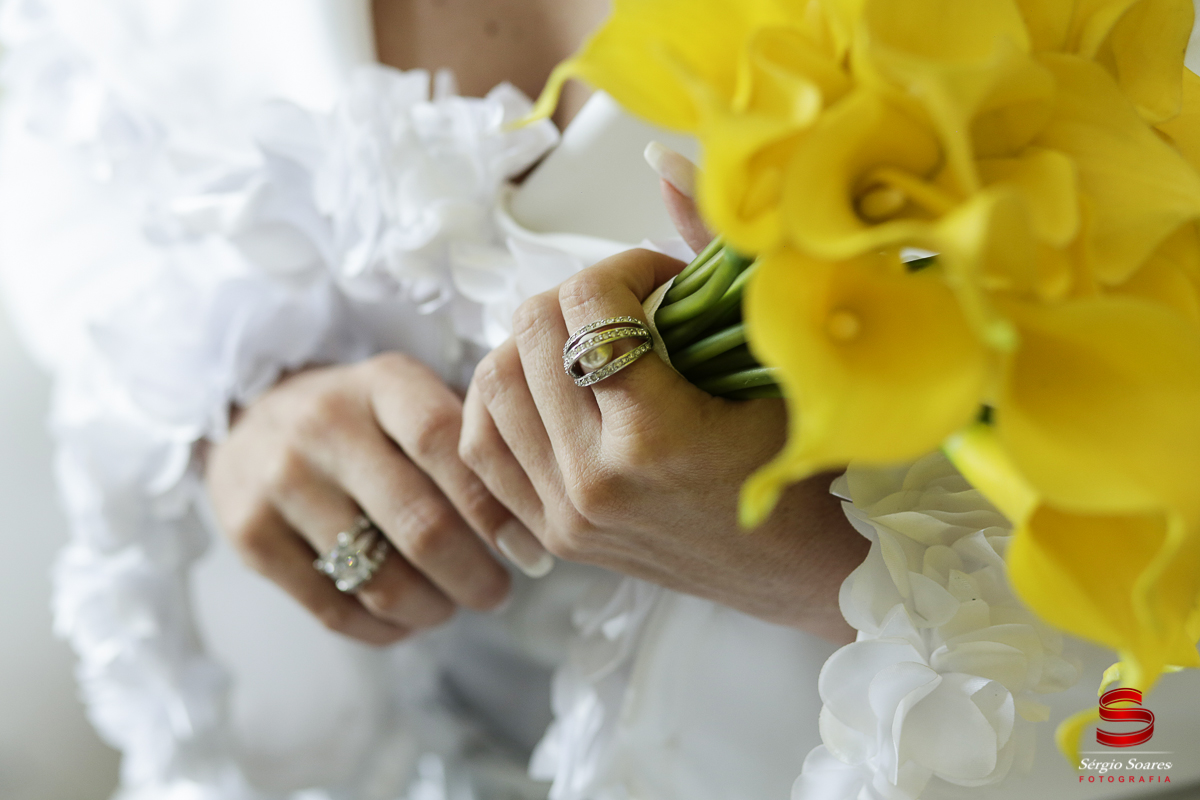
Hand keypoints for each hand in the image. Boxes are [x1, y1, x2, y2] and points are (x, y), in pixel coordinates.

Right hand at [205, 353, 550, 645]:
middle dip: (475, 576)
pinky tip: (407, 621)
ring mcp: (281, 481)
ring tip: (453, 605)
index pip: (448, 445)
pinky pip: (333, 608)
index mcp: (381, 383)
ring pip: (380, 577)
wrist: (249, 417)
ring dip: (434, 608)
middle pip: (421, 524)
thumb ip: (465, 436)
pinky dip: (384, 629)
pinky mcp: (249, 535)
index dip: (496, 508)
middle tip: (499, 593)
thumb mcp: (406, 395)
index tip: (531, 551)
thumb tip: (538, 514)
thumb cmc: (361, 415)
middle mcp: (325, 425)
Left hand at [459, 250, 866, 641]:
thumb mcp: (776, 357)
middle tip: (624, 310)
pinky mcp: (550, 534)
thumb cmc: (807, 466)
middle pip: (528, 331)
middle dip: (576, 298)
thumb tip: (661, 157)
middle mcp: (593, 480)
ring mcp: (563, 513)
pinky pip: (478, 444)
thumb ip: (718, 255)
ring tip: (586, 348)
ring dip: (532, 345)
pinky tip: (547, 391)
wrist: (801, 570)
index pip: (586, 302)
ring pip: (490, 382)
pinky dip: (502, 402)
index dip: (624, 266)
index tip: (662, 281)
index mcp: (653, 436)